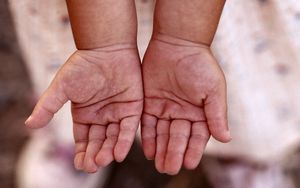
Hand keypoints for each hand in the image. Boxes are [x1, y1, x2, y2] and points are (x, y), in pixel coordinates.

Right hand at [25, 44, 142, 172]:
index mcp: (85, 114)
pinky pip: (129, 128)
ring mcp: (117, 113)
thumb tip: (29, 125)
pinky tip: (119, 153)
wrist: (107, 48)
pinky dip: (124, 141)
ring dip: (109, 151)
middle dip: (95, 155)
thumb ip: (48, 106)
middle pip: (99, 142)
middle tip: (92, 166)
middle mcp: (102, 117)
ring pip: (114, 138)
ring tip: (103, 160)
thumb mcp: (62, 87)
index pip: (83, 140)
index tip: (80, 164)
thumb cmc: (83, 66)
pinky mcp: (133, 108)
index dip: (82, 152)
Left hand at [141, 35, 230, 174]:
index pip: (197, 136)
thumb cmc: (200, 64)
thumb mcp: (213, 89)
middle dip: (174, 153)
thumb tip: (226, 139)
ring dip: (161, 150)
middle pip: (178, 138)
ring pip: (163, 134)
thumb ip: (217, 114)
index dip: (193, 150)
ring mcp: (166, 109)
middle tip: (169, 169)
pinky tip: (148, 150)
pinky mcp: (150, 103)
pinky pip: (148, 123)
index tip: (189, 163)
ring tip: (159, 165)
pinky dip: (148, 137)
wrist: (177, 43)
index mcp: (200, 113)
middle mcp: (183, 114)